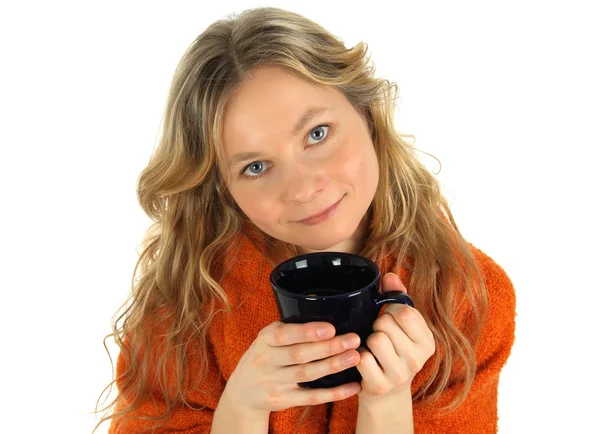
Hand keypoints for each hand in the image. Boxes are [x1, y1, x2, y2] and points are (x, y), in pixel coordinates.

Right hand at [221, 320, 361, 416]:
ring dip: (333, 366)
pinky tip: (352, 386)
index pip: (284, 335)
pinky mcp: (282, 400)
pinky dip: (334, 393)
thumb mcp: (267, 339)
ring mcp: (274, 382)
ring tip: (355, 357)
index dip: (307, 332)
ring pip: (307, 375)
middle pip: (300, 354)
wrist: (242, 392)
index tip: (330, 328)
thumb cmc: (265, 356)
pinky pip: (311, 397)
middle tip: (353, 339)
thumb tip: (329, 311)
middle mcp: (266, 361)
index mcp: (265, 339)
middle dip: (328, 347)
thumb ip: (290, 329)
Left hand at [356, 273, 434, 403]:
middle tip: (380, 336)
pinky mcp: (380, 386)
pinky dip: (359, 356)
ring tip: (373, 349)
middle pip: (386, 323)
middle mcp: (418, 359)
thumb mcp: (402, 325)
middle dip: (377, 325)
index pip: (406, 312)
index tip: (391, 318)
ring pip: (375, 339)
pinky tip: (365, 362)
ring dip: (367, 341)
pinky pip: (362, 358)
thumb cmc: (394, 350)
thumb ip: (397, 297)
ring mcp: (400, 374)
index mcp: (427, 341)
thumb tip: (389, 275)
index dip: (391, 310)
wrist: (387, 394)